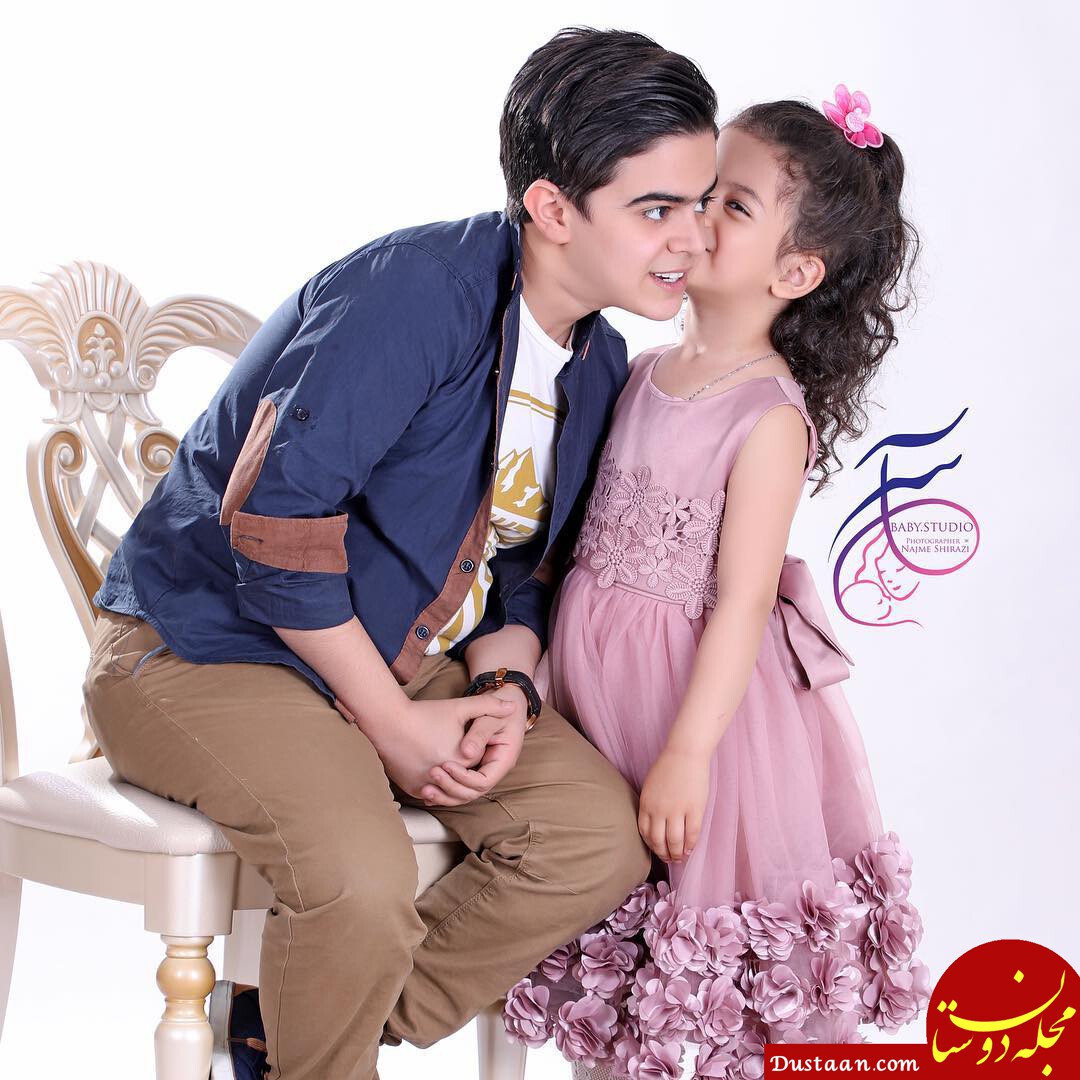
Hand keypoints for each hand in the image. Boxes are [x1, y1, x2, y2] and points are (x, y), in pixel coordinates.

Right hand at [369, 695, 516, 803]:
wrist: (388, 722)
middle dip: (464, 769)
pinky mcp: (413, 789)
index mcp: (463, 759)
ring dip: (451, 783)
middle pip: (464, 778)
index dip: (475, 751)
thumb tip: (514, 707)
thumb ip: (488, 706)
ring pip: (447, 790)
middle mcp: (447, 777)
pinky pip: (430, 793)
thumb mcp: (459, 707)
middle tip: (460, 756)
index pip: (478, 762)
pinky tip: (436, 776)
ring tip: (449, 768)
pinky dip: (435, 787)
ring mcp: (429, 785)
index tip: (468, 741)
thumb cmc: (424, 714)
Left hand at [429, 685, 529, 805]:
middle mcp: (492, 770)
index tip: (447, 765)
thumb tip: (467, 753)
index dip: (464, 778)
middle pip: (472, 792)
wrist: (503, 700)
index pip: (484, 781)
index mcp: (503, 759)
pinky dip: (442, 791)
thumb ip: (480, 733)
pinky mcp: (471, 769)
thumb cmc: (499, 707)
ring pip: (463, 794)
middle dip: (451, 788)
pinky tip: (426, 792)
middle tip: (432, 774)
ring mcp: (481, 771)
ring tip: (424, 789)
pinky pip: (457, 785)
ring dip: (444, 795)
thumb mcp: (491, 716)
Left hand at [637, 745, 709, 863]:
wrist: (685, 753)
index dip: (651, 846)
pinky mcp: (694, 810)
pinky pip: (692, 834)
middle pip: (659, 841)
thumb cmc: (668, 767)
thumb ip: (650, 805)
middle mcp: (659, 810)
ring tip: (680, 857)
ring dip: (677, 854)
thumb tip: (655, 825)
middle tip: (669, 859)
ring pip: (675, 842)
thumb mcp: (650, 786)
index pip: (644, 833)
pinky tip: (690, 849)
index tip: (657, 850)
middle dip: (664, 854)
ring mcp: (677, 811)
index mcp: (646, 804)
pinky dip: (690, 845)